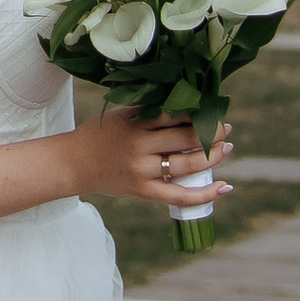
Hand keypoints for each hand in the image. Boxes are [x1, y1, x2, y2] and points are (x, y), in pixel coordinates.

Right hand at [70, 109, 232, 220]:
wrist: (74, 164)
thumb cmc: (101, 135)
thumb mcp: (122, 116)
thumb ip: (150, 111)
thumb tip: (188, 104)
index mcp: (136, 123)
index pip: (176, 115)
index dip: (200, 113)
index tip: (214, 110)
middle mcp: (140, 146)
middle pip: (186, 140)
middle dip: (212, 134)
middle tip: (226, 130)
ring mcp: (142, 171)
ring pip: (188, 165)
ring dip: (213, 157)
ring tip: (226, 149)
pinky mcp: (143, 191)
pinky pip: (179, 195)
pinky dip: (205, 193)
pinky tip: (224, 187)